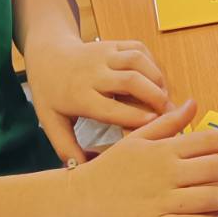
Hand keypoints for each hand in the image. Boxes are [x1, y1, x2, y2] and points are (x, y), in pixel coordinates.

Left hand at [27, 36, 169, 164]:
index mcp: (78, 96)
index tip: (153, 124)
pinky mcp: (113, 44)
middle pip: (129, 80)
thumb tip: (84, 172)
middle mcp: (93, 73)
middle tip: (170, 113)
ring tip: (165, 97)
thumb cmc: (51, 93)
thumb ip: (67, 148)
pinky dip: (152, 63)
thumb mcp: (51, 123)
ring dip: (156, 78)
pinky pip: (138, 48)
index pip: (109, 107)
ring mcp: (104, 54)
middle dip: (153, 96)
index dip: (133, 115)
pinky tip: (156, 80)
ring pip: (137, 60)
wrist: (47, 55)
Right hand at [70, 99, 217, 216]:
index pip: (209, 140)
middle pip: (215, 170)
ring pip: (208, 199)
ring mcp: (160, 203)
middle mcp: (165, 174)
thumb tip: (193, 103)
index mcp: (162, 150)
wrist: (77, 202)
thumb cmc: (109, 170)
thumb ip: (167, 123)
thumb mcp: (136, 139)